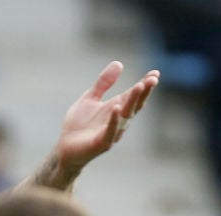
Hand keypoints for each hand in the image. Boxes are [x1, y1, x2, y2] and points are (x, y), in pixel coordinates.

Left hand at [45, 62, 159, 187]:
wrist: (65, 148)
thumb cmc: (79, 125)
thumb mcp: (90, 98)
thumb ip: (103, 83)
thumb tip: (119, 62)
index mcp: (116, 108)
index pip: (134, 96)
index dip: (145, 85)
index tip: (155, 73)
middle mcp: (118, 120)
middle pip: (134, 104)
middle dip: (143, 92)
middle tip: (152, 79)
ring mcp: (111, 132)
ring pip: (125, 116)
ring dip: (132, 101)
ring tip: (139, 86)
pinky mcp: (101, 143)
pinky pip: (110, 131)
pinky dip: (114, 120)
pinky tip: (116, 108)